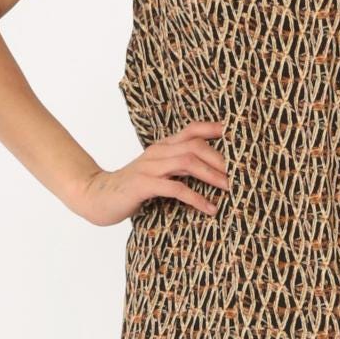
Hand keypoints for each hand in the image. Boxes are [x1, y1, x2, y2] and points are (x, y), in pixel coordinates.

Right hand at [71, 120, 229, 226]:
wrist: (97, 196)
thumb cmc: (131, 188)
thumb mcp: (157, 174)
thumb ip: (178, 169)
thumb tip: (209, 173)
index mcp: (162, 147)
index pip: (191, 130)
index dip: (214, 129)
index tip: (237, 135)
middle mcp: (157, 152)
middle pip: (195, 145)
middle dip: (222, 159)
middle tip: (242, 174)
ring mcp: (149, 167)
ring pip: (188, 162)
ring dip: (213, 175)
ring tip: (231, 189)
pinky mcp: (143, 185)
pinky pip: (175, 188)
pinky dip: (196, 198)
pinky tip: (210, 209)